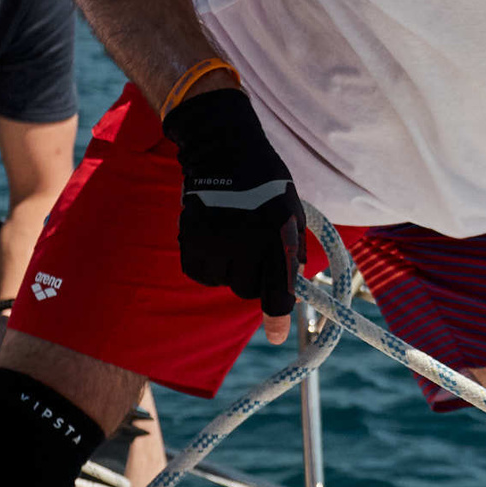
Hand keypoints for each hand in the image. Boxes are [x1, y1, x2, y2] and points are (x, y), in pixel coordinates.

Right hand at [162, 86, 302, 339]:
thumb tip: (292, 285)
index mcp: (279, 237)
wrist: (224, 149)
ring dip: (228, 267)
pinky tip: (212, 237)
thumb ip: (293, 250)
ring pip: (223, 281)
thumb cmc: (266, 183)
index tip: (275, 337)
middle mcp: (248, 243)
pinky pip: (200, 272)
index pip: (278, 289)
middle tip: (251, 248)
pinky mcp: (191, 239)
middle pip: (248, 290)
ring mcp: (217, 242)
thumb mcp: (291, 213)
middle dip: (253, 277)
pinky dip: (207, 262)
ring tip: (231, 235)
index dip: (276, 318)